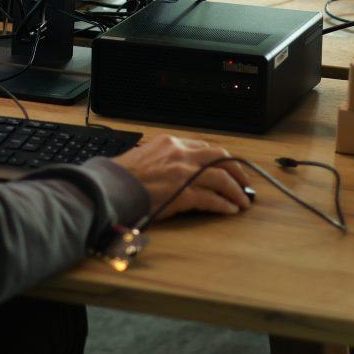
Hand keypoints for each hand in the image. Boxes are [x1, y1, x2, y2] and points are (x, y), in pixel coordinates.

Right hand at [112, 134, 251, 219]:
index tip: (226, 167)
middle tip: (243, 182)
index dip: (220, 159)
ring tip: (242, 201)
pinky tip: (230, 210)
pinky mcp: (184, 193)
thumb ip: (160, 159)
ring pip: (222, 178)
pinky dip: (224, 205)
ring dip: (236, 190)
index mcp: (169, 143)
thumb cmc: (119, 176)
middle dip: (237, 170)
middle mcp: (180, 154)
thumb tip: (168, 169)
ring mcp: (184, 173)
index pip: (203, 147)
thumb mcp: (142, 156)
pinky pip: (212, 199)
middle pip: (221, 157)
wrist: (109, 187)